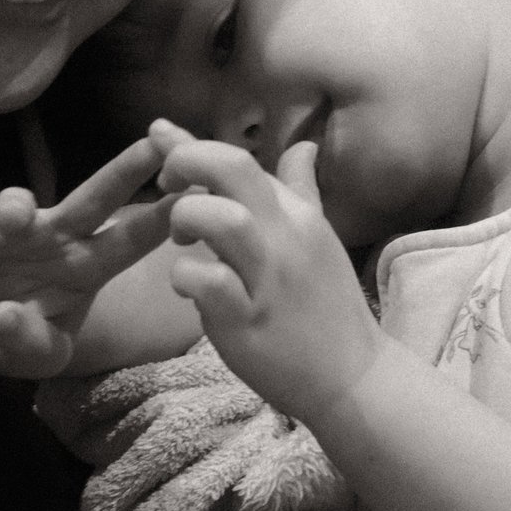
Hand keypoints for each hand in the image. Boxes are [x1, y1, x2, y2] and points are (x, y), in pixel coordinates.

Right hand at [0, 135, 175, 378]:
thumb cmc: (20, 334)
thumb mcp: (36, 355)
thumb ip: (30, 342)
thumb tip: (6, 315)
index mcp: (86, 266)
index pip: (130, 240)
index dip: (160, 221)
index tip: (196, 196)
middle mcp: (54, 238)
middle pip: (92, 201)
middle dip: (125, 172)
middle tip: (157, 144)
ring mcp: (7, 232)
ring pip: (15, 208)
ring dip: (16, 208)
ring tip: (14, 215)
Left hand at [151, 121, 387, 421]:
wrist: (353, 377)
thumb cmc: (326, 307)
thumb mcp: (318, 239)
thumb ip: (301, 191)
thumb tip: (302, 146)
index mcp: (296, 215)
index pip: (241, 160)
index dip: (191, 143)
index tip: (158, 133)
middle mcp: (285, 238)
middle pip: (233, 168)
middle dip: (187, 161)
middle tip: (167, 186)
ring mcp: (268, 279)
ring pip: (224, 219)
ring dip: (188, 218)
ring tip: (183, 241)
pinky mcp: (250, 321)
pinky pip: (211, 283)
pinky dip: (187, 276)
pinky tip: (187, 285)